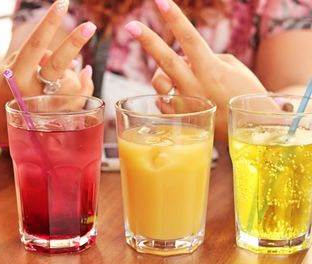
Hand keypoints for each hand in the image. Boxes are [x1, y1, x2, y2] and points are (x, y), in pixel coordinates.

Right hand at [0, 0, 94, 145]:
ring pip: (73, 83)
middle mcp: (30, 93)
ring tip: (66, 70)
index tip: (62, 4)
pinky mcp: (57, 119)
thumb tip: (71, 60)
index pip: (35, 45)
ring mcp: (45, 109)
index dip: (49, 24)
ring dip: (74, 72)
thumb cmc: (3, 91)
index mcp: (14, 76)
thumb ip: (37, 58)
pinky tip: (83, 74)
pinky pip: (80, 99)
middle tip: (89, 26)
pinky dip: (85, 83)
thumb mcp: (9, 68)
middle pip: (58, 65)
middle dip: (75, 42)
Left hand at [125, 0, 266, 140]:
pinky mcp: (180, 119)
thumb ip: (204, 58)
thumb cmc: (245, 93)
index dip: (174, 18)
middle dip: (147, 40)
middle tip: (130, 25)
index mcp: (212, 69)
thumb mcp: (232, 68)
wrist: (254, 129)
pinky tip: (181, 96)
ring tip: (177, 76)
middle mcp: (195, 86)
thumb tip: (182, 57)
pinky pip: (162, 100)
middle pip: (166, 60)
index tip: (160, 1)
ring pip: (159, 82)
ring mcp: (186, 105)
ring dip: (162, 73)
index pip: (189, 38)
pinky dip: (168, 94)